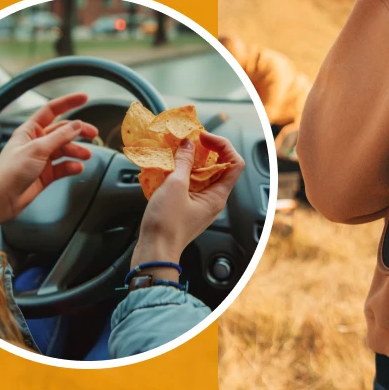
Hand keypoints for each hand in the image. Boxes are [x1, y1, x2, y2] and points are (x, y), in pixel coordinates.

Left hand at [0, 93, 97, 243]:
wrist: (0, 199)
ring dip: (77, 151)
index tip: (84, 98)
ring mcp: (41, 159)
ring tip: (86, 156)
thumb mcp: (37, 150)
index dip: (68, 103)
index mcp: (29, 131)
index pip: (51, 111)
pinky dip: (71, 166)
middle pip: (62, 131)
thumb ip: (59, 137)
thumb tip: (76, 125)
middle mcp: (36, 143)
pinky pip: (63, 167)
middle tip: (92, 134)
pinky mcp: (45, 174)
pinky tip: (77, 168)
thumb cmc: (9, 173)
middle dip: (78, 131)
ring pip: (65, 150)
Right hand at [131, 132, 245, 278]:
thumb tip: (188, 144)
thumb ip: (184, 162)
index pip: (235, 163)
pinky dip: (180, 173)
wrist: (153, 252)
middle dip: (204, 151)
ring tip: (175, 151)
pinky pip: (188, 185)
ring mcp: (198, 204)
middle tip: (187, 141)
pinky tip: (167, 167)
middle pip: (217, 167)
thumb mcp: (175, 186)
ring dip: (190, 161)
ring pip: (201, 176)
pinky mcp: (185, 208)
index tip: (203, 137)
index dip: (223, 145)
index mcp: (218, 196)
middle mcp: (212, 200)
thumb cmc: (166, 225)